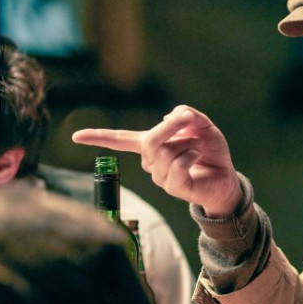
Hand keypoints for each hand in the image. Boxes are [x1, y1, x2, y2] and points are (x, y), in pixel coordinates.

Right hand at [72, 105, 242, 217]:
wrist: (226, 178)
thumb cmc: (210, 151)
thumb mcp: (202, 126)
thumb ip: (188, 115)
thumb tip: (169, 116)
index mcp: (152, 144)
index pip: (120, 140)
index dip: (99, 136)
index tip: (75, 136)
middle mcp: (151, 161)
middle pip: (149, 139)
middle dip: (171, 126)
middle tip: (190, 119)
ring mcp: (160, 176)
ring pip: (165, 152)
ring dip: (189, 142)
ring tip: (198, 147)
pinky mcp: (173, 188)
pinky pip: (178, 165)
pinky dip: (192, 155)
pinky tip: (199, 157)